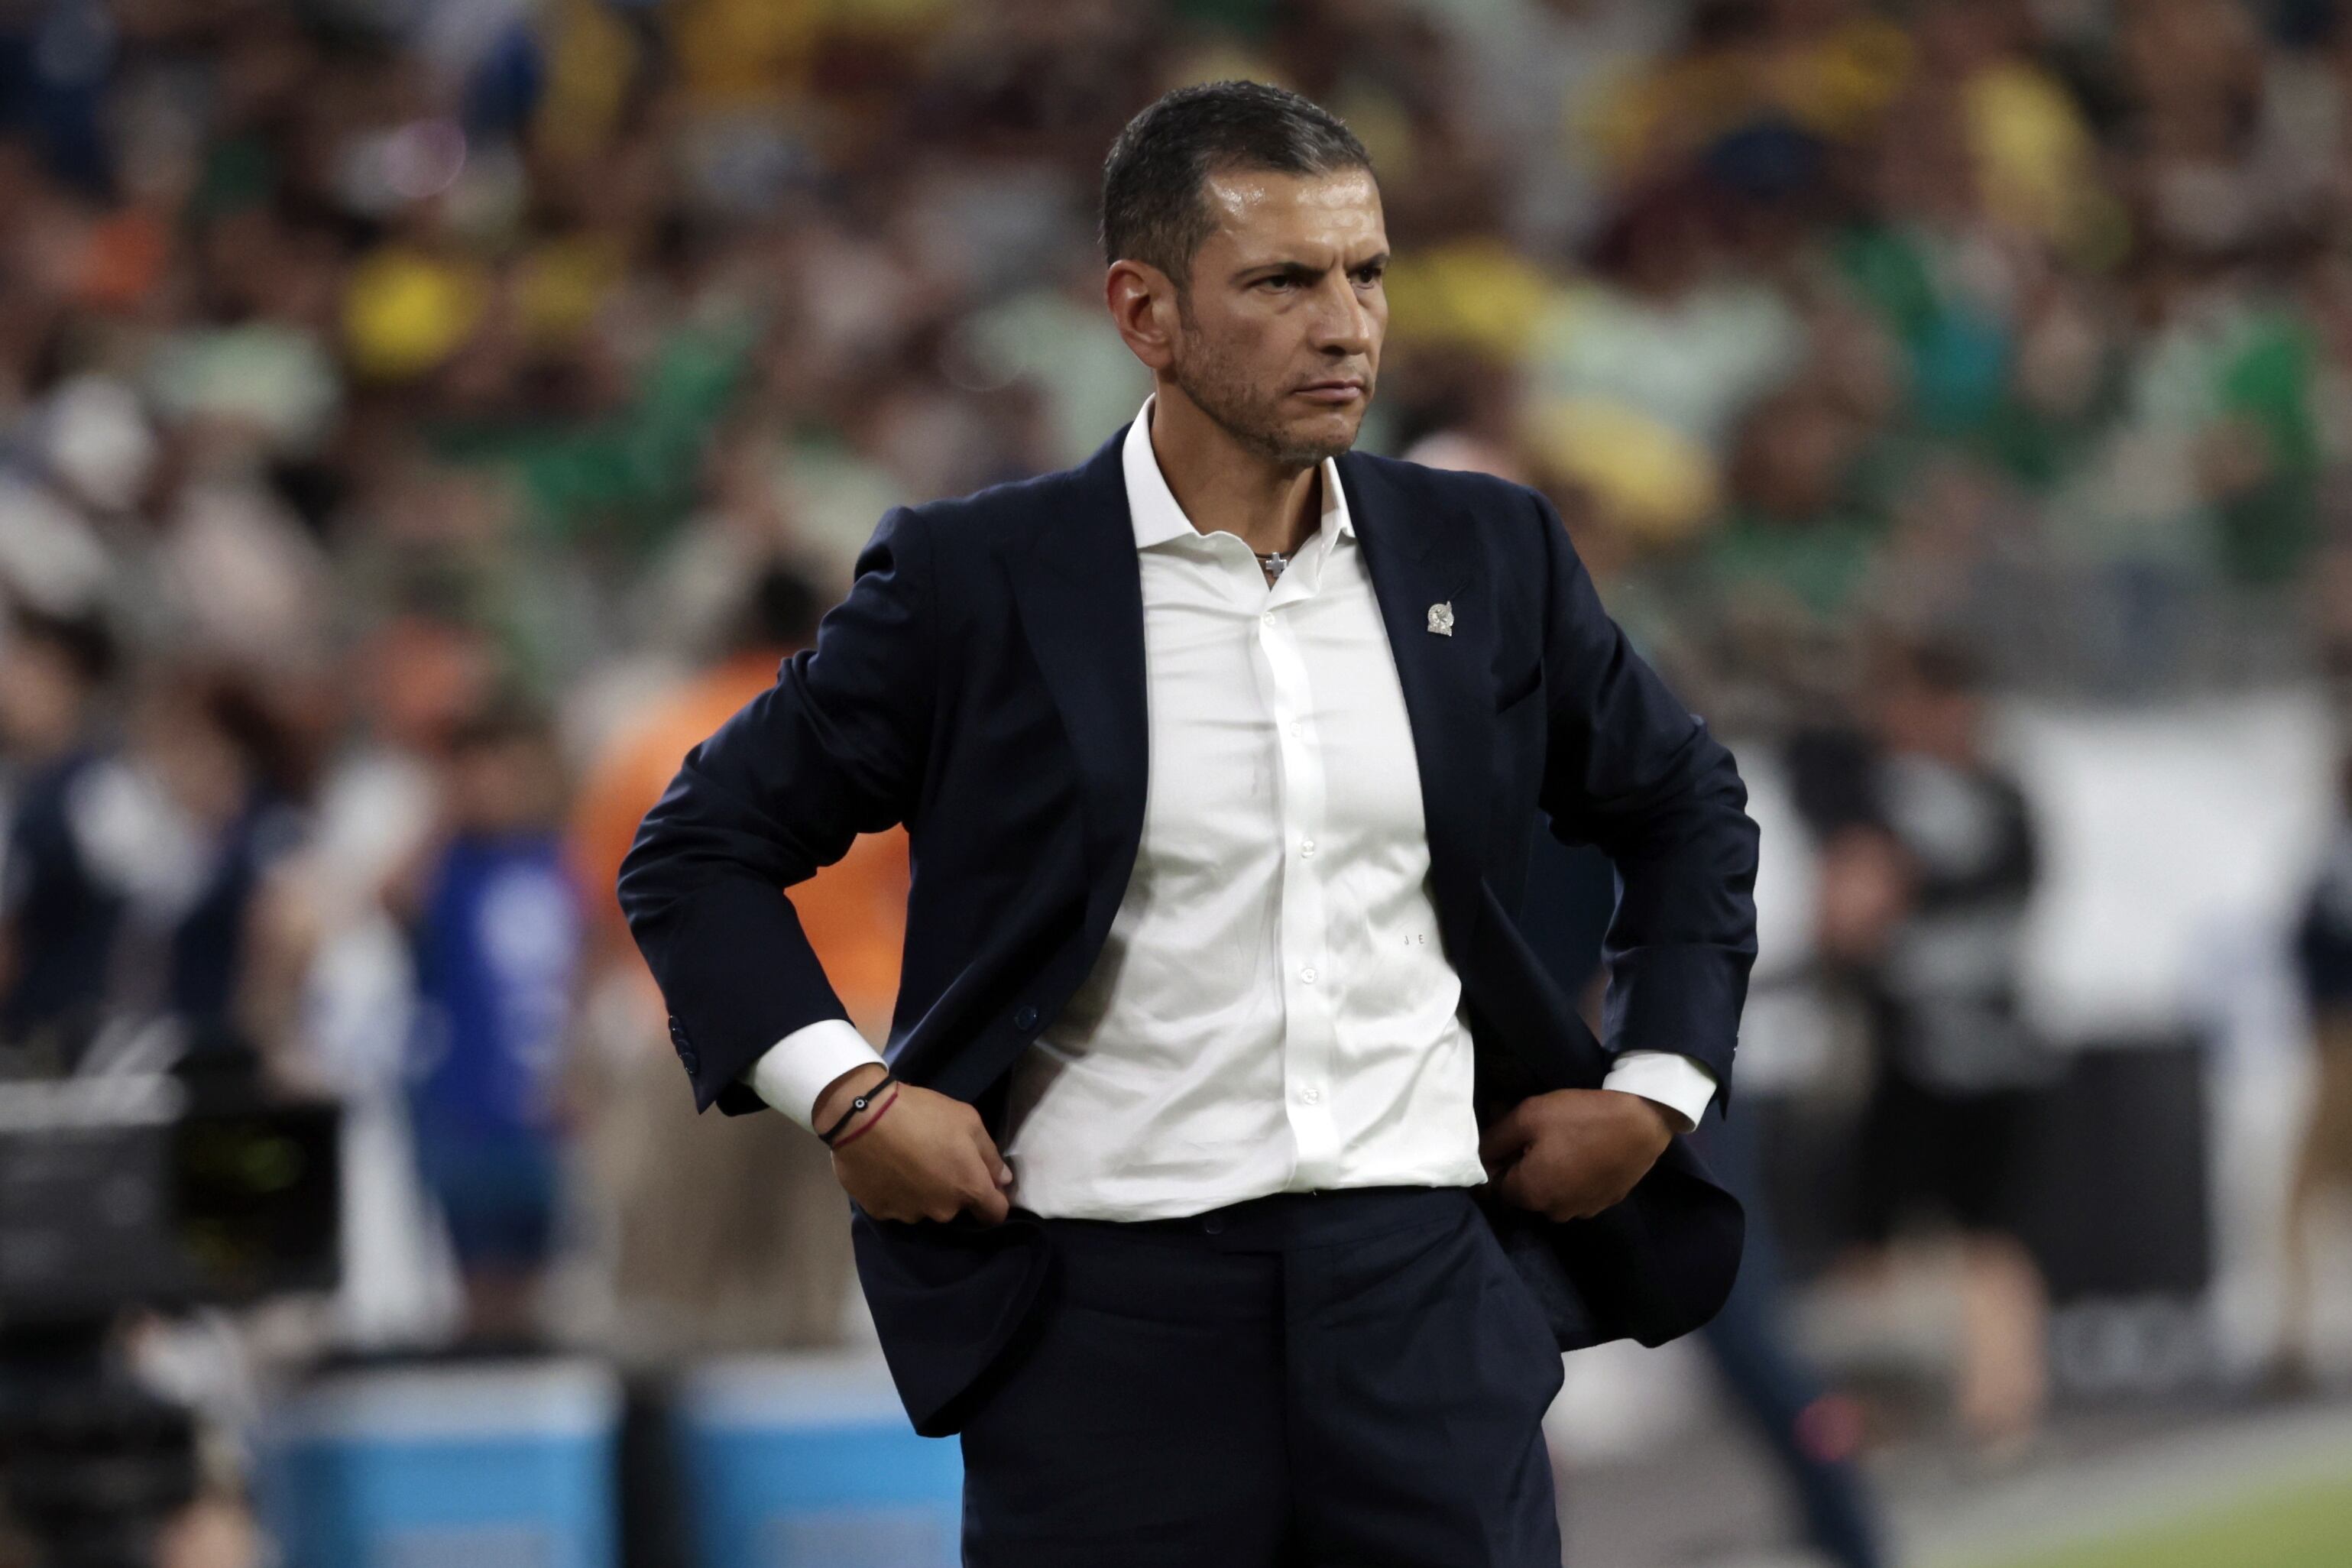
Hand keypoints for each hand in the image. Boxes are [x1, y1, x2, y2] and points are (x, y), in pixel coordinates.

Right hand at [816, 1066, 1013, 1224]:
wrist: (863, 1116)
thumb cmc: (923, 1114)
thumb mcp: (968, 1120)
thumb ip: (990, 1155)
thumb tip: (1003, 1180)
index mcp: (968, 1189)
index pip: (994, 1214)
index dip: (993, 1201)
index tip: (984, 1185)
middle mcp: (942, 1211)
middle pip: (955, 1208)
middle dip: (952, 1189)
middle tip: (936, 1159)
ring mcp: (909, 1214)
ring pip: (924, 1208)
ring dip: (922, 1192)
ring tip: (907, 1162)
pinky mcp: (880, 1212)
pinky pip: (896, 1205)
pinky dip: (895, 1193)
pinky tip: (887, 1169)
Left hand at [1479, 1089, 1676, 1221]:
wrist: (1643, 1123)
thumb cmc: (1580, 1117)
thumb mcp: (1528, 1116)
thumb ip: (1495, 1139)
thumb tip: (1476, 1154)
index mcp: (1531, 1194)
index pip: (1494, 1187)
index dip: (1494, 1161)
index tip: (1505, 1139)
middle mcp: (1554, 1212)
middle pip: (1522, 1191)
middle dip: (1520, 1165)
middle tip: (1532, 1133)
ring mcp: (1583, 1211)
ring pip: (1549, 1192)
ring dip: (1546, 1172)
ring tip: (1558, 1141)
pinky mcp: (1604, 1202)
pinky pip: (1574, 1192)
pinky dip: (1570, 1176)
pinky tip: (1580, 1152)